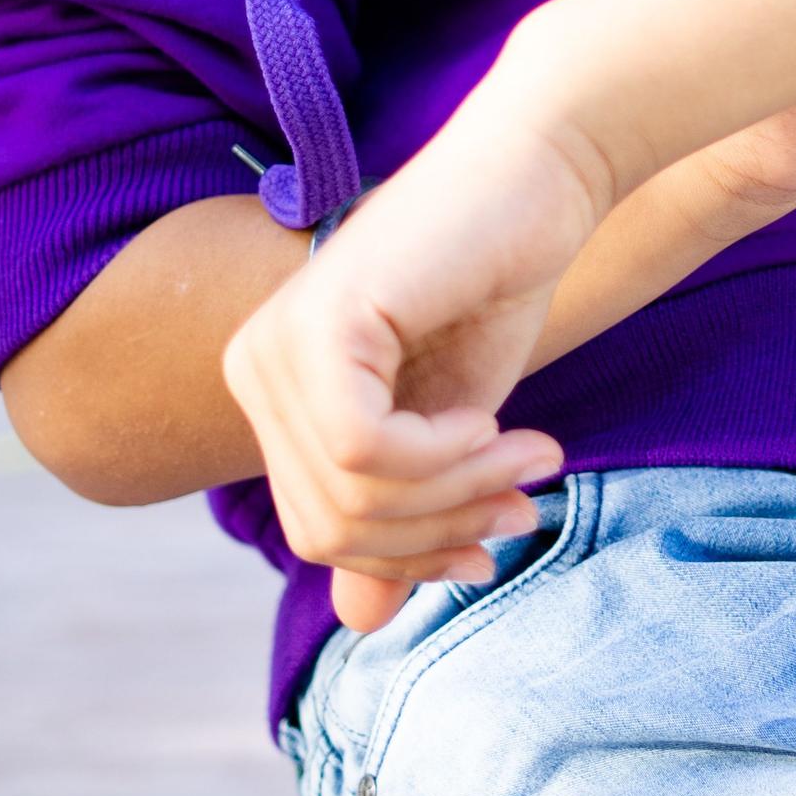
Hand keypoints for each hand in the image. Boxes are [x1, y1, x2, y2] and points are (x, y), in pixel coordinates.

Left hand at [219, 112, 601, 633]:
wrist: (543, 173)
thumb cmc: (499, 281)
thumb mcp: (450, 426)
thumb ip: (401, 509)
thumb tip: (358, 622)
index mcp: (272, 389)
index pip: (318, 530)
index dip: (415, 556)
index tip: (502, 539)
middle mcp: (252, 366)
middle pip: (325, 529)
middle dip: (438, 533)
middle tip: (526, 503)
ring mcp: (274, 344)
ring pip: (347, 498)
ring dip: (457, 495)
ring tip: (530, 458)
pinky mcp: (318, 325)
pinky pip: (364, 451)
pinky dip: (443, 458)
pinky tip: (493, 423)